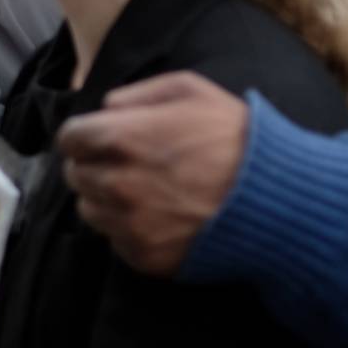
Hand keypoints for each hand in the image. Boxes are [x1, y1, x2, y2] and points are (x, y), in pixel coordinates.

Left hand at [57, 71, 247, 275]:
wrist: (278, 201)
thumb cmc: (235, 138)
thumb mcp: (189, 90)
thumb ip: (137, 94)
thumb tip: (106, 108)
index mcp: (120, 138)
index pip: (69, 138)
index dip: (82, 136)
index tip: (96, 138)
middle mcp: (116, 184)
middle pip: (75, 174)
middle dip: (92, 165)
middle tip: (122, 164)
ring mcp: (129, 225)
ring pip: (90, 210)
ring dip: (105, 198)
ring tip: (141, 191)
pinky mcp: (145, 257)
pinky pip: (115, 241)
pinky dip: (128, 229)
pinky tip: (158, 217)